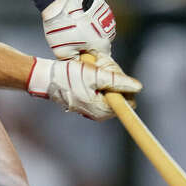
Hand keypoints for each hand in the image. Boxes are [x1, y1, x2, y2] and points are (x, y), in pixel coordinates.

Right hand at [26, 57, 140, 120]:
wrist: (47, 78)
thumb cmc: (69, 76)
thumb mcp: (95, 75)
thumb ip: (117, 81)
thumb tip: (138, 87)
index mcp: (103, 110)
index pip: (128, 103)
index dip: (126, 88)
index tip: (114, 77)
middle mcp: (99, 114)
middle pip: (120, 98)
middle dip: (115, 83)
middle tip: (100, 72)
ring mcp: (93, 110)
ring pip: (111, 94)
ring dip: (106, 82)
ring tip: (92, 73)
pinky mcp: (87, 104)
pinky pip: (101, 93)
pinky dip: (98, 83)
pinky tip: (87, 76)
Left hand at [42, 0, 116, 65]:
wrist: (60, 0)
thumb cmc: (62, 28)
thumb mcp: (62, 52)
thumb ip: (73, 62)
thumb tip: (76, 66)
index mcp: (102, 46)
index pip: (99, 61)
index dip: (88, 61)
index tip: (78, 58)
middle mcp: (109, 33)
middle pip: (100, 47)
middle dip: (88, 47)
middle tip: (73, 43)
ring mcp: (108, 19)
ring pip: (99, 33)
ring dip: (90, 33)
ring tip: (74, 29)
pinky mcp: (103, 9)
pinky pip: (98, 21)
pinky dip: (90, 22)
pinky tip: (77, 20)